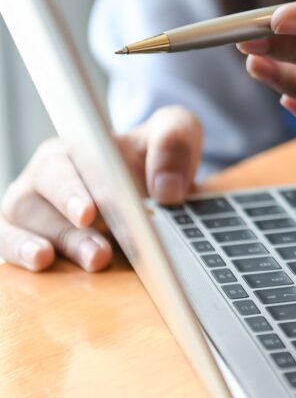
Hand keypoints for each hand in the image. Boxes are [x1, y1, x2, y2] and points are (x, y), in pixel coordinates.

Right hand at [0, 106, 202, 271]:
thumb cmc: (154, 155)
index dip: (73, 189)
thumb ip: (174, 142)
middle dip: (70, 228)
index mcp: (75, 148)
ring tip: (90, 262)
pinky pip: (9, 244)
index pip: (65, 163)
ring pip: (22, 223)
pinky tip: (42, 265)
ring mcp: (32, 207)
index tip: (89, 213)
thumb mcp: (176, 132)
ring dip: (56, 246)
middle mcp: (46, 175)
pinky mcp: (25, 235)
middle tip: (100, 253)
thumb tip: (166, 187)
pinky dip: (20, 255)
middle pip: (42, 197)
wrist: (152, 183)